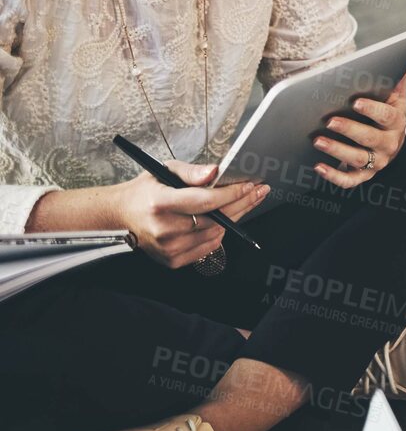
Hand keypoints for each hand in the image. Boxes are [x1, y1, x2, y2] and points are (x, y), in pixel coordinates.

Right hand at [112, 160, 270, 268]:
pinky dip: (221, 233)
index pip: (204, 201)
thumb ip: (191, 172)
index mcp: (160, 204)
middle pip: (215, 219)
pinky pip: (208, 247)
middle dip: (242, 204)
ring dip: (236, 217)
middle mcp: (164, 229)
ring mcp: (168, 248)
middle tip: (259, 191)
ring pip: (215, 233)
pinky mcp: (172, 260)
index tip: (249, 185)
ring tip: (248, 202)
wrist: (122, 216)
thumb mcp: (164, 170)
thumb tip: (215, 172)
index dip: (231, 194)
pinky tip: (228, 219)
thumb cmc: (147, 191)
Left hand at [315, 75, 405, 187]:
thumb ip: (394, 82)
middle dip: (349, 130)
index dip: (372, 110)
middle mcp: (390, 144)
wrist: (389, 140)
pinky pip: (349, 180)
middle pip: (370, 138)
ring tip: (317, 140)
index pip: (386, 116)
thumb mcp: (392, 98)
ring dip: (337, 150)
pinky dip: (333, 176)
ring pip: (357, 159)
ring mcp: (377, 162)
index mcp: (397, 122)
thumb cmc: (385, 114)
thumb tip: (402, 62)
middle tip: (329, 122)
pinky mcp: (363, 175)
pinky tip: (318, 166)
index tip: (355, 102)